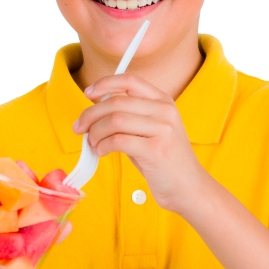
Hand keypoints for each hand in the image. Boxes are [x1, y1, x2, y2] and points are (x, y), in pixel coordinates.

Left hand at [72, 73, 208, 211]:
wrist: (189, 188)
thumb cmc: (164, 161)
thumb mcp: (151, 131)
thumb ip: (129, 117)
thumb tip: (93, 111)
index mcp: (164, 101)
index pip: (130, 80)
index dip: (105, 83)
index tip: (88, 93)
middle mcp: (165, 111)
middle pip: (116, 101)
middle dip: (90, 114)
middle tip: (79, 128)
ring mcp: (163, 130)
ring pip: (114, 120)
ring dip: (95, 133)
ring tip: (93, 143)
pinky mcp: (156, 150)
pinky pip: (118, 140)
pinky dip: (103, 145)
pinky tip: (102, 152)